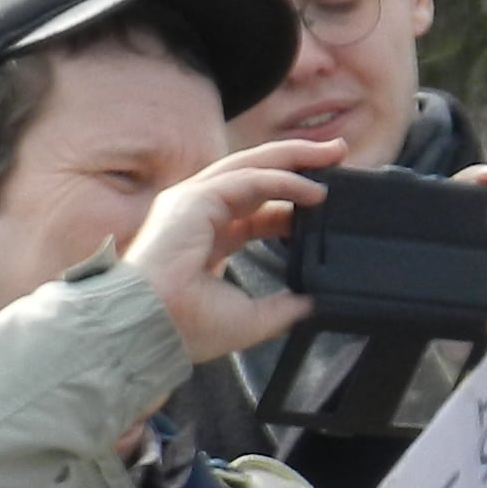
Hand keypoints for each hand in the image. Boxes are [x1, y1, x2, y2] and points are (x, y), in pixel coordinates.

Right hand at [122, 138, 343, 362]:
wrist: (148, 331)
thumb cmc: (182, 329)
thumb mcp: (249, 320)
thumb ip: (282, 308)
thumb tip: (312, 304)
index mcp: (208, 237)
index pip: (257, 208)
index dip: (292, 201)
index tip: (326, 200)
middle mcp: (199, 213)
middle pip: (257, 176)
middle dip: (299, 162)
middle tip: (338, 156)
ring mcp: (193, 201)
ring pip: (252, 166)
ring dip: (296, 157)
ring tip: (334, 156)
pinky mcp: (193, 199)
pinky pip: (248, 180)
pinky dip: (283, 180)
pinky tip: (312, 189)